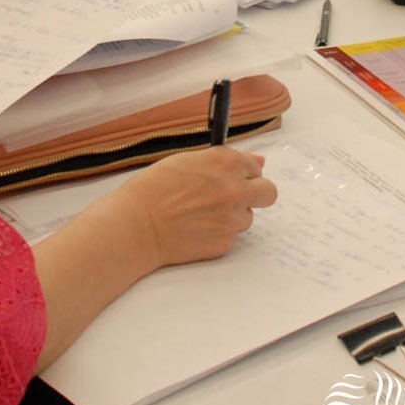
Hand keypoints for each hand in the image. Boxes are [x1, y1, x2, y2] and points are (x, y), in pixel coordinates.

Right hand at [116, 146, 276, 266]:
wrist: (136, 226)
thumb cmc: (152, 190)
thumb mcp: (186, 161)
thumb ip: (224, 161)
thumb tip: (257, 161)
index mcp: (226, 163)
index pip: (256, 166)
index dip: (245, 173)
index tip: (235, 177)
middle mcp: (236, 189)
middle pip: (268, 192)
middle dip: (257, 193)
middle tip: (236, 197)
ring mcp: (233, 219)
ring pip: (247, 217)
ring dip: (232, 215)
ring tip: (201, 215)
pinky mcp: (225, 243)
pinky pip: (231, 237)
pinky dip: (218, 234)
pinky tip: (195, 229)